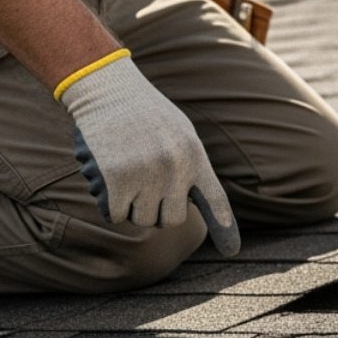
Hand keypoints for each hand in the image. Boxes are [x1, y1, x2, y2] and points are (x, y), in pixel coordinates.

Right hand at [59, 52, 240, 255]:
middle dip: (156, 211)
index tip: (232, 251)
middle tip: (143, 189)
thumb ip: (188, 164)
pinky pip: (115, 215)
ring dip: (131, 207)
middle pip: (170, 220)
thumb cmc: (143, 111)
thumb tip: (187, 201)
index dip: (225, 228)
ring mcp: (145, 174)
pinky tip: (107, 182)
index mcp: (194, 156)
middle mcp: (174, 168)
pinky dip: (109, 205)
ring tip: (125, 178)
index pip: (215, 200)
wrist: (106, 87)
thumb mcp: (178, 132)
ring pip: (141, 219)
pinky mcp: (115, 178)